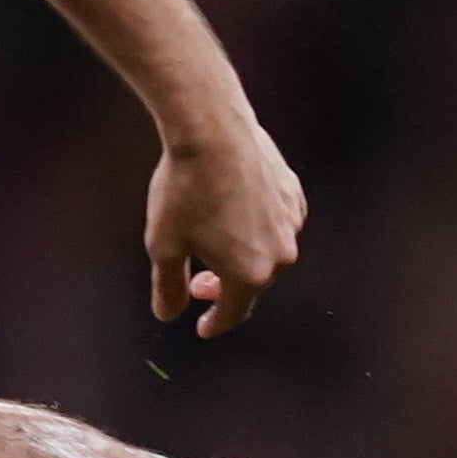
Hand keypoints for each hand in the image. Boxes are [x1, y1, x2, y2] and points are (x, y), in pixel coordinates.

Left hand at [146, 119, 305, 337]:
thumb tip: (168, 315)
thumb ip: (168, 286)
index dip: (214, 323)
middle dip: (223, 286)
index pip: (233, 313)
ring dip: (242, 254)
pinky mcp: (293, 193)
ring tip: (215, 241)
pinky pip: (277, 223)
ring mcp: (291, 222)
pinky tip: (236, 214)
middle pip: (252, 283)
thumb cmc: (184, 189)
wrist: (211, 129)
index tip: (201, 327)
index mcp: (249, 274)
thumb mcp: (163, 245)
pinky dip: (258, 227)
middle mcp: (280, 254)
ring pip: (267, 252)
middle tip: (197, 281)